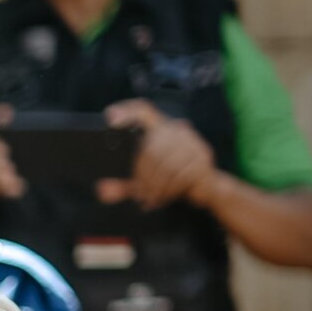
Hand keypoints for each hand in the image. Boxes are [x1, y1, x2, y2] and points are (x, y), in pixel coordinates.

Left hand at [99, 99, 216, 209]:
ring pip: (164, 164)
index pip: (144, 111)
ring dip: (154, 186)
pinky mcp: (202, 157)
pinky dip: (168, 189)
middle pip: (150, 148)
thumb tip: (102, 190)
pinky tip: (163, 197)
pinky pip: (179, 174)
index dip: (127, 111)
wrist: (209, 188)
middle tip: (140, 195)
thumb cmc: (173, 180)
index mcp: (160, 129)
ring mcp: (192, 142)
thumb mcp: (145, 184)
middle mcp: (177, 130)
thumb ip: (123, 186)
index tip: (110, 117)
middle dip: (142, 176)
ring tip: (150, 199)